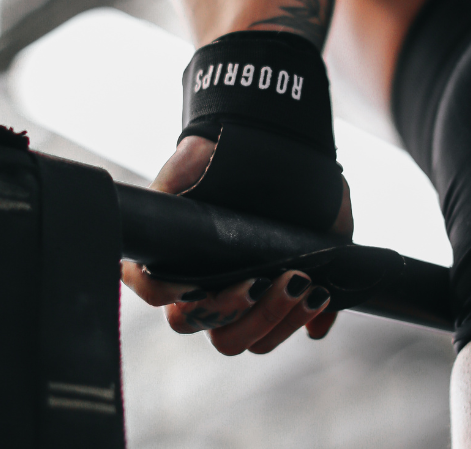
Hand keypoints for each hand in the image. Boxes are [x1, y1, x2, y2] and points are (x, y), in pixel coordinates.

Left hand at [121, 134, 353, 354]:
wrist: (269, 133)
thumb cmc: (297, 184)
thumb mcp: (326, 230)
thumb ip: (327, 277)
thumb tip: (319, 327)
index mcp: (246, 293)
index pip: (254, 338)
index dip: (281, 328)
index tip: (310, 294)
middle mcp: (212, 288)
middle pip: (225, 338)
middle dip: (264, 318)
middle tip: (292, 281)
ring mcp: (183, 266)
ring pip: (184, 321)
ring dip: (223, 309)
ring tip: (253, 281)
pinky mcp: (158, 238)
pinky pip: (143, 281)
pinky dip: (164, 288)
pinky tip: (198, 278)